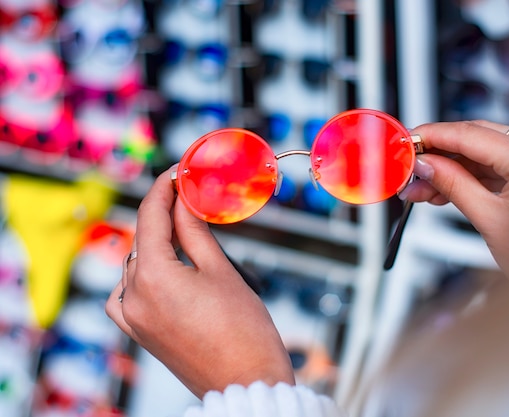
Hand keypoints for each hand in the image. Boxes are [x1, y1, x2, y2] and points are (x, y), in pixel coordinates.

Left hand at [105, 168, 294, 396]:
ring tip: (185, 230)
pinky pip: (128, 291)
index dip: (164, 187)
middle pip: (143, 238)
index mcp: (152, 276)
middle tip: (188, 195)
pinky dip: (144, 273)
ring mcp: (132, 317)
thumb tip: (185, 201)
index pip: (150, 215)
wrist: (246, 381)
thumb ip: (195, 231)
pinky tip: (164, 267)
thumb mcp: (221, 270)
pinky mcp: (138, 331)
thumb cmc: (243, 332)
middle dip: (165, 213)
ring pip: (136, 263)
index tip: (177, 171)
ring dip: (157, 243)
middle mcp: (132, 296)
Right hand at [399, 120, 508, 280]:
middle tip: (409, 164)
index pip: (470, 134)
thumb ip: (453, 185)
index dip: (432, 135)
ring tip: (421, 187)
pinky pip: (495, 165)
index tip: (408, 140)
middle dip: (438, 152)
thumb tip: (425, 165)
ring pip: (482, 151)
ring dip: (450, 166)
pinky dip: (468, 175)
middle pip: (475, 137)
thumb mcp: (489, 220)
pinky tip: (443, 189)